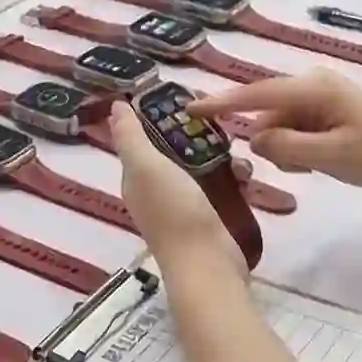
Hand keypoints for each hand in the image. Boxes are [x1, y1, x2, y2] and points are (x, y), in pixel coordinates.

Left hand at [110, 103, 248, 279]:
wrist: (208, 264)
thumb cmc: (174, 211)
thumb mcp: (146, 166)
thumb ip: (131, 137)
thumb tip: (115, 106)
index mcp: (137, 178)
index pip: (144, 138)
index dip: (161, 116)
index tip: (186, 97)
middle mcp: (157, 191)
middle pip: (176, 151)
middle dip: (197, 135)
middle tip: (219, 121)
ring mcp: (184, 206)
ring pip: (202, 168)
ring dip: (220, 156)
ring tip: (238, 150)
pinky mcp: (210, 217)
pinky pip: (221, 188)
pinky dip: (233, 178)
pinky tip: (246, 175)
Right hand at [193, 71, 361, 187]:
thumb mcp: (330, 157)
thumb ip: (287, 148)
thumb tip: (253, 139)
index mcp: (312, 88)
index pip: (256, 94)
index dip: (221, 102)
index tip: (189, 108)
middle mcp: (310, 84)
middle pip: (267, 112)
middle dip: (268, 140)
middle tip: (294, 166)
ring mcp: (317, 96)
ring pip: (279, 124)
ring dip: (285, 148)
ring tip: (313, 167)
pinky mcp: (323, 110)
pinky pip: (293, 129)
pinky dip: (297, 148)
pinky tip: (316, 163)